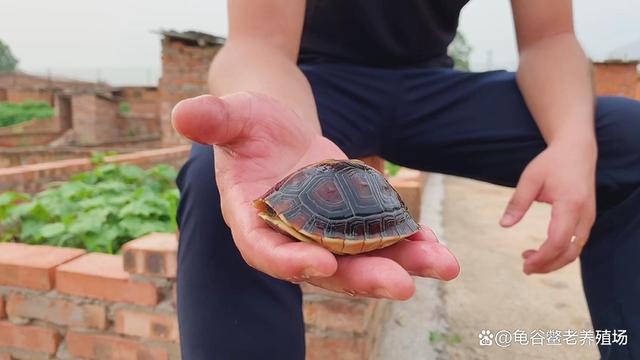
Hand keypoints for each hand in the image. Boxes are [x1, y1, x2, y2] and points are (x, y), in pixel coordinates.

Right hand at [172, 92, 458, 298]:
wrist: (279, 131)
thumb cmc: (250, 124)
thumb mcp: (234, 116)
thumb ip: (214, 119)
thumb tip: (183, 113)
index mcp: (252, 218)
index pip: (265, 249)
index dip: (290, 260)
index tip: (323, 262)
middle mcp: (289, 235)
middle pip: (323, 265)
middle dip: (361, 277)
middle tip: (400, 285)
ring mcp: (323, 232)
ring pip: (360, 258)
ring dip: (400, 264)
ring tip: (442, 265)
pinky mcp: (350, 222)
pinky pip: (379, 238)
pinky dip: (408, 242)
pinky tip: (437, 246)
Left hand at [500, 138, 596, 273]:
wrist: (577, 151)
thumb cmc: (551, 163)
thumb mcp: (530, 179)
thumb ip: (517, 203)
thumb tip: (503, 225)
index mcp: (570, 205)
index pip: (558, 241)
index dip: (542, 257)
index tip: (524, 263)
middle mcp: (584, 215)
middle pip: (570, 252)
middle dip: (548, 265)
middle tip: (525, 268)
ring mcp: (589, 218)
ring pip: (575, 251)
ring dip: (554, 261)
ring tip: (529, 260)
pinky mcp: (587, 219)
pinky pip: (576, 244)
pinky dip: (560, 252)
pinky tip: (541, 251)